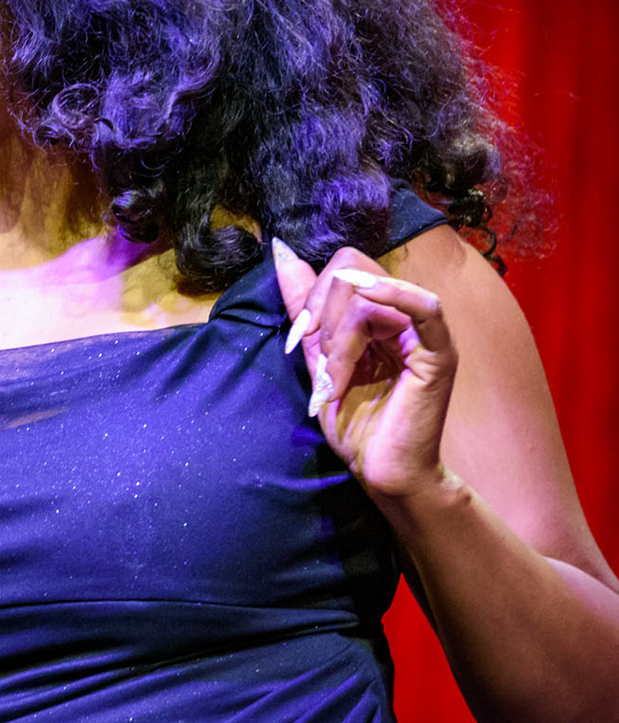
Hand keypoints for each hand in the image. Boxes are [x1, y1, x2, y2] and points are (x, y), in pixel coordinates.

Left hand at [272, 238, 456, 500]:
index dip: (312, 294)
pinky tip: (368, 295)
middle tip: (320, 361)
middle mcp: (405, 318)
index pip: (344, 268)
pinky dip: (392, 294)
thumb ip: (304, 305)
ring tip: (336, 377)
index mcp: (380, 315)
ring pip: (370, 296)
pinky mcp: (440, 355)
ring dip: (339, 337)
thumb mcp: (317, 355)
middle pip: (354, 273)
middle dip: (322, 314)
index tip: (298, 337)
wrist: (379, 470)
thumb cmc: (354, 422)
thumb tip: (283, 252)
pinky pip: (424, 307)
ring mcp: (425, 334)